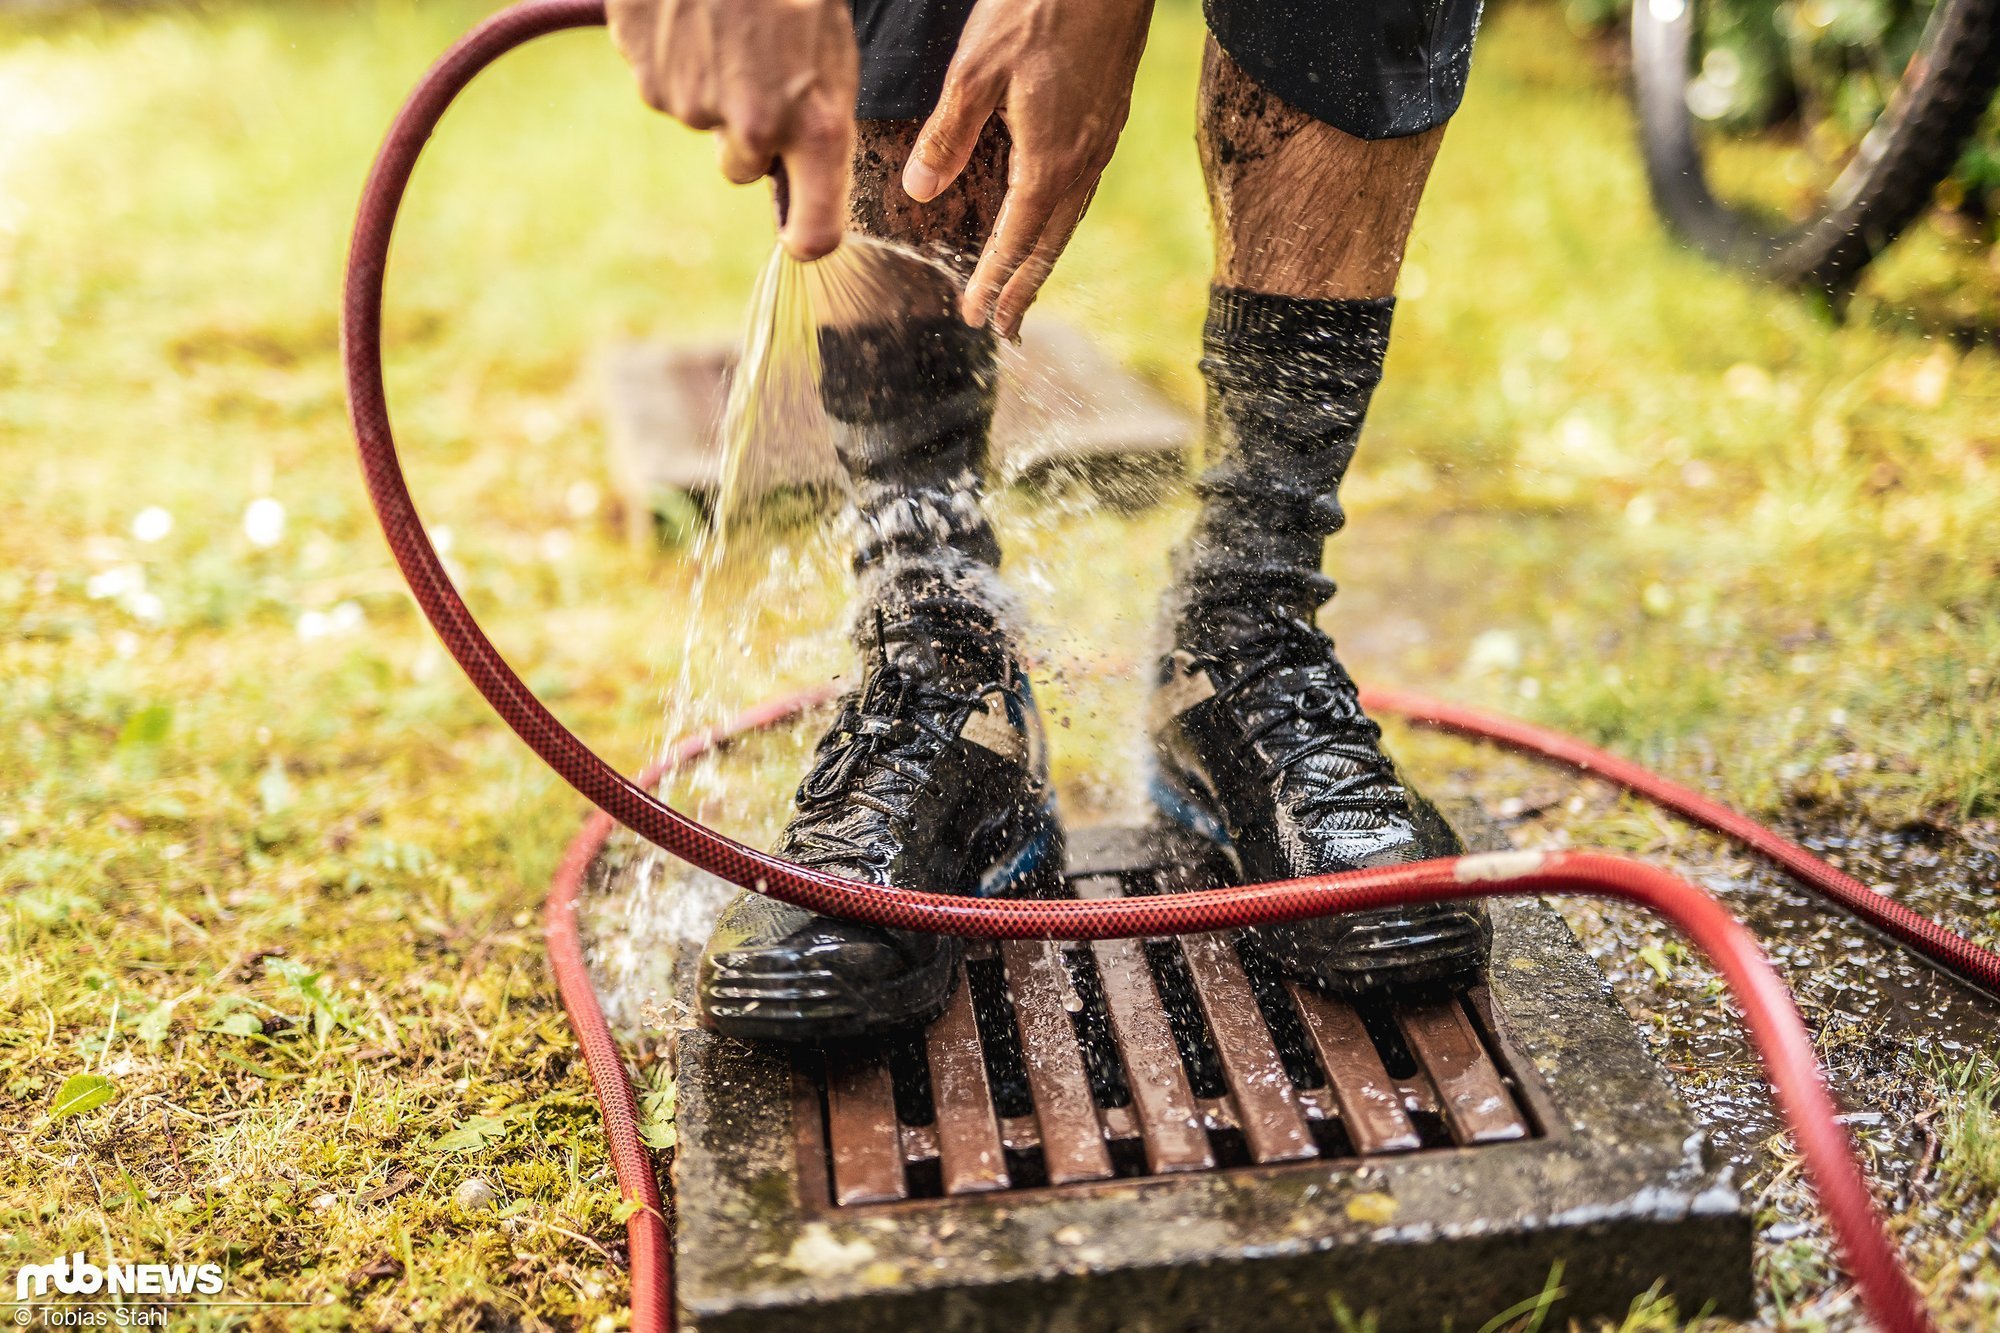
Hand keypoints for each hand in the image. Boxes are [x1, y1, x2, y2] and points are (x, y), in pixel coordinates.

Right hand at [609, 0, 858, 259]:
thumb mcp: (830, 53)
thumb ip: (817, 120)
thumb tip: (800, 175)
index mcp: (814, 126)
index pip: (814, 230)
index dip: (807, 236)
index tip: (801, 236)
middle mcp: (754, 130)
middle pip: (740, 168)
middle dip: (747, 132)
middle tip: (758, 67)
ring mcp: (694, 107)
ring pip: (700, 118)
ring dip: (711, 83)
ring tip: (727, 25)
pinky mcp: (648, 77)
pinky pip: (662, 82)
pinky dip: (674, 57)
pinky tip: (692, 16)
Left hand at [905, 0, 1153, 336]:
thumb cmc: (1040, 8)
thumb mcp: (976, 70)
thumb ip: (948, 134)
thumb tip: (920, 190)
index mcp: (1049, 157)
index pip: (1017, 238)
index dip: (995, 279)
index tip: (975, 315)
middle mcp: (1082, 159)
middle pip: (1051, 243)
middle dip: (1025, 287)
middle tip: (1005, 328)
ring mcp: (1102, 140)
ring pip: (1071, 217)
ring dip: (1045, 258)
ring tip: (1025, 288)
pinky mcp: (1109, 118)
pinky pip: (1082, 189)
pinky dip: (1061, 220)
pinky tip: (1051, 218)